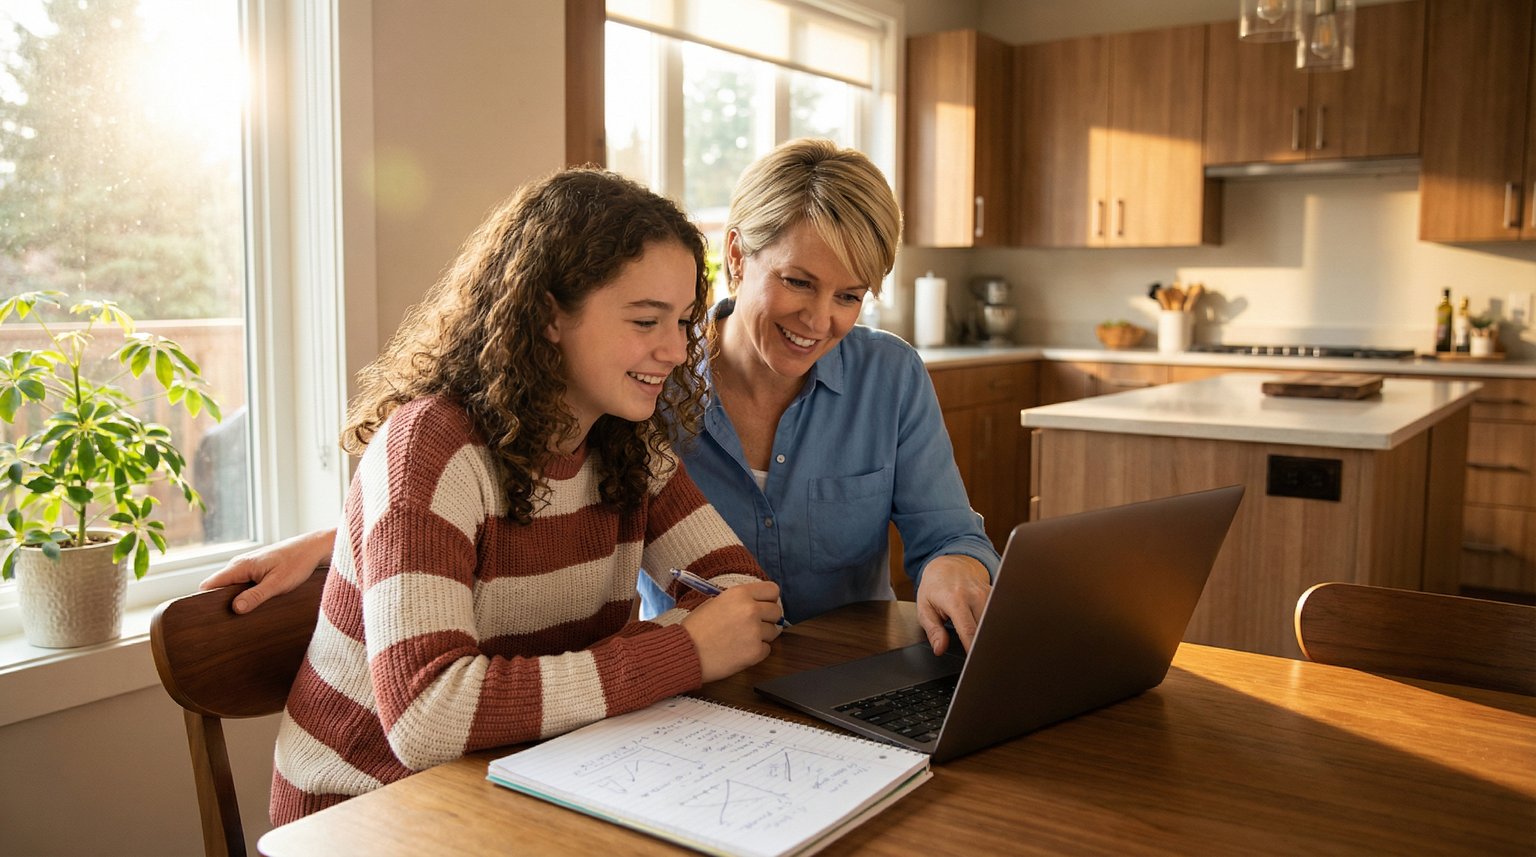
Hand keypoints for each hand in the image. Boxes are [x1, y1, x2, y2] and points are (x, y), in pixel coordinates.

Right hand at [198, 528, 336, 613]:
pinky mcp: (255, 569)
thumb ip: (256, 596)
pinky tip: (252, 605)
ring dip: (234, 600)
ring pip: (230, 586)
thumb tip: (235, 608)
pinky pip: (241, 584)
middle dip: (220, 603)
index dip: (205, 601)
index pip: (209, 585)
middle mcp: (239, 564)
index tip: (210, 617)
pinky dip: (243, 594)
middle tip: (228, 622)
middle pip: (217, 587)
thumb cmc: (297, 563)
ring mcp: (247, 566)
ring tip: (240, 616)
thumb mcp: (277, 584)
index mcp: (240, 566)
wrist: (312, 548)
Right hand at [680, 580, 783, 681]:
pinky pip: (767, 649)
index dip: (769, 599)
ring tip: (741, 639)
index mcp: (739, 594)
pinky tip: (739, 651)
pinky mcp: (755, 651)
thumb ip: (739, 601)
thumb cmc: (696, 629)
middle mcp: (750, 610)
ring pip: (773, 631)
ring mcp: (755, 631)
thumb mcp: (715, 602)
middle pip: (777, 611)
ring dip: (761, 636)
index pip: (772, 590)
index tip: (764, 606)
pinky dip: (757, 651)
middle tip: (753, 625)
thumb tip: (758, 604)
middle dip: (768, 618)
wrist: (686, 652)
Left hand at [915, 555, 990, 655]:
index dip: (973, 648)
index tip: (973, 662)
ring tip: (982, 646)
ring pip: (995, 622)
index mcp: (955, 599)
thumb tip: (939, 649)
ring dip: (989, 635)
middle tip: (978, 660)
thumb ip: (933, 630)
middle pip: (986, 628)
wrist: (950, 564)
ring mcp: (988, 593)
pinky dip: (994, 626)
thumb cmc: (935, 587)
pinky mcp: (996, 594)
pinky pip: (998, 614)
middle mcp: (975, 595)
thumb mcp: (925, 608)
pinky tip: (988, 632)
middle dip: (983, 645)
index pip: (969, 630)